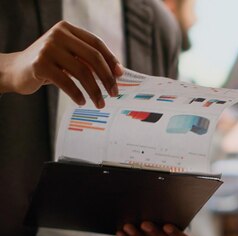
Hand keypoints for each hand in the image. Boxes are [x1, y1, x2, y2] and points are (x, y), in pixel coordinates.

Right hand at [0, 20, 122, 107]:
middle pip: (93, 57)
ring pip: (82, 72)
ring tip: (100, 103)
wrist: (15, 70)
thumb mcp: (68, 56)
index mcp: (68, 29)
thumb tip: (116, 73)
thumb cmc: (49, 64)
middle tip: (114, 93)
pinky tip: (82, 101)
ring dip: (94, 90)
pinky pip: (67, 82)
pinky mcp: (40, 64)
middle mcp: (58, 35)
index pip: (97, 44)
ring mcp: (48, 48)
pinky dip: (77, 94)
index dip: (111, 60)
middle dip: (107, 78)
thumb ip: (87, 59)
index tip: (120, 76)